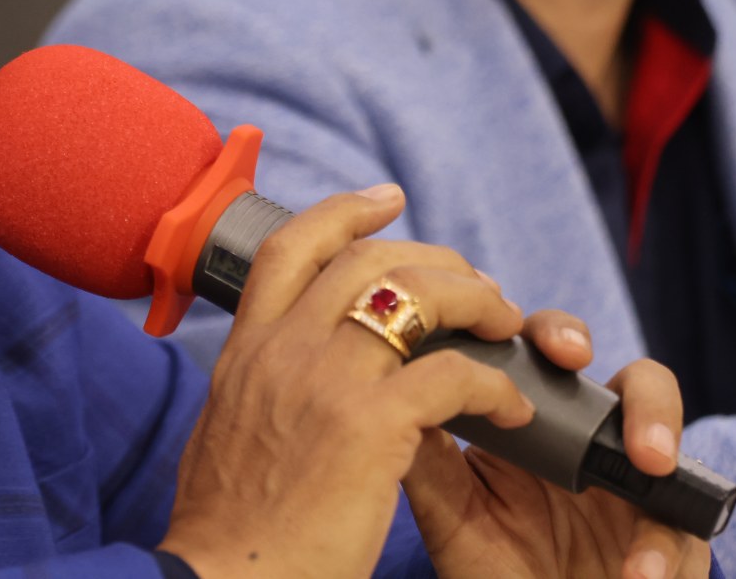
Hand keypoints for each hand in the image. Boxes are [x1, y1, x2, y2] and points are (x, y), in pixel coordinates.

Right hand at [158, 186, 535, 578]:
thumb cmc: (228, 534)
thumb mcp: (224, 435)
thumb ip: (256, 393)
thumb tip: (272, 385)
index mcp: (246, 351)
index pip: (291, 246)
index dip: (344, 212)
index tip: (387, 200)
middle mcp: (282, 349)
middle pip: (366, 258)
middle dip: (434, 258)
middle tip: (476, 280)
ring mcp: (325, 380)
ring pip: (416, 294)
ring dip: (475, 300)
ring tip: (507, 325)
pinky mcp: (368, 424)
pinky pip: (455, 374)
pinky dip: (495, 382)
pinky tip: (511, 407)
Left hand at [404, 311, 710, 578]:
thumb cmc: (490, 570)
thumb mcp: (450, 515)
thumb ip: (427, 455)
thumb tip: (393, 386)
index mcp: (541, 424)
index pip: (545, 355)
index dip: (545, 335)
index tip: (535, 338)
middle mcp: (596, 442)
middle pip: (621, 373)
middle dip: (610, 362)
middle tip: (576, 362)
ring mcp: (638, 486)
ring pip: (668, 429)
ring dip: (658, 428)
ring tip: (648, 463)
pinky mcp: (673, 539)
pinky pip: (681, 530)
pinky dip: (661, 551)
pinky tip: (638, 572)